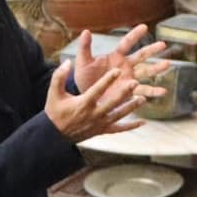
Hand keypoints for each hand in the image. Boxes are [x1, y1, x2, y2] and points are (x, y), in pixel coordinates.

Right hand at [45, 59, 163, 142]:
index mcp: (83, 103)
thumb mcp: (53, 93)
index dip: (107, 80)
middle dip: (124, 93)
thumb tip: (68, 61)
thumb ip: (59, 76)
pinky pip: (119, 129)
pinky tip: (142, 122)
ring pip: (119, 115)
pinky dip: (131, 126)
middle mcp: (94, 114)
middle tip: (135, 82)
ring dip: (131, 107)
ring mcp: (99, 124)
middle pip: (112, 103)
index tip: (117, 71)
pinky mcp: (102, 131)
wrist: (55, 134)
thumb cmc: (55, 111)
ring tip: (143, 98)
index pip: (97, 90)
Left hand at [69, 25, 169, 91]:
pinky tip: (163, 91)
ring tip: (168, 64)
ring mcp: (129, 78)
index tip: (144, 27)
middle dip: (152, 50)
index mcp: (115, 56)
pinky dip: (153, 91)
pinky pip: (143, 91)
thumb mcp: (83, 62)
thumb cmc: (84, 77)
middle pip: (141, 55)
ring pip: (146, 72)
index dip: (135, 35)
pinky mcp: (129, 91)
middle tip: (163, 44)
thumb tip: (86, 31)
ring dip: (157, 68)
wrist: (86, 95)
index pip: (126, 43)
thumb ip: (85, 47)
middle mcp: (125, 66)